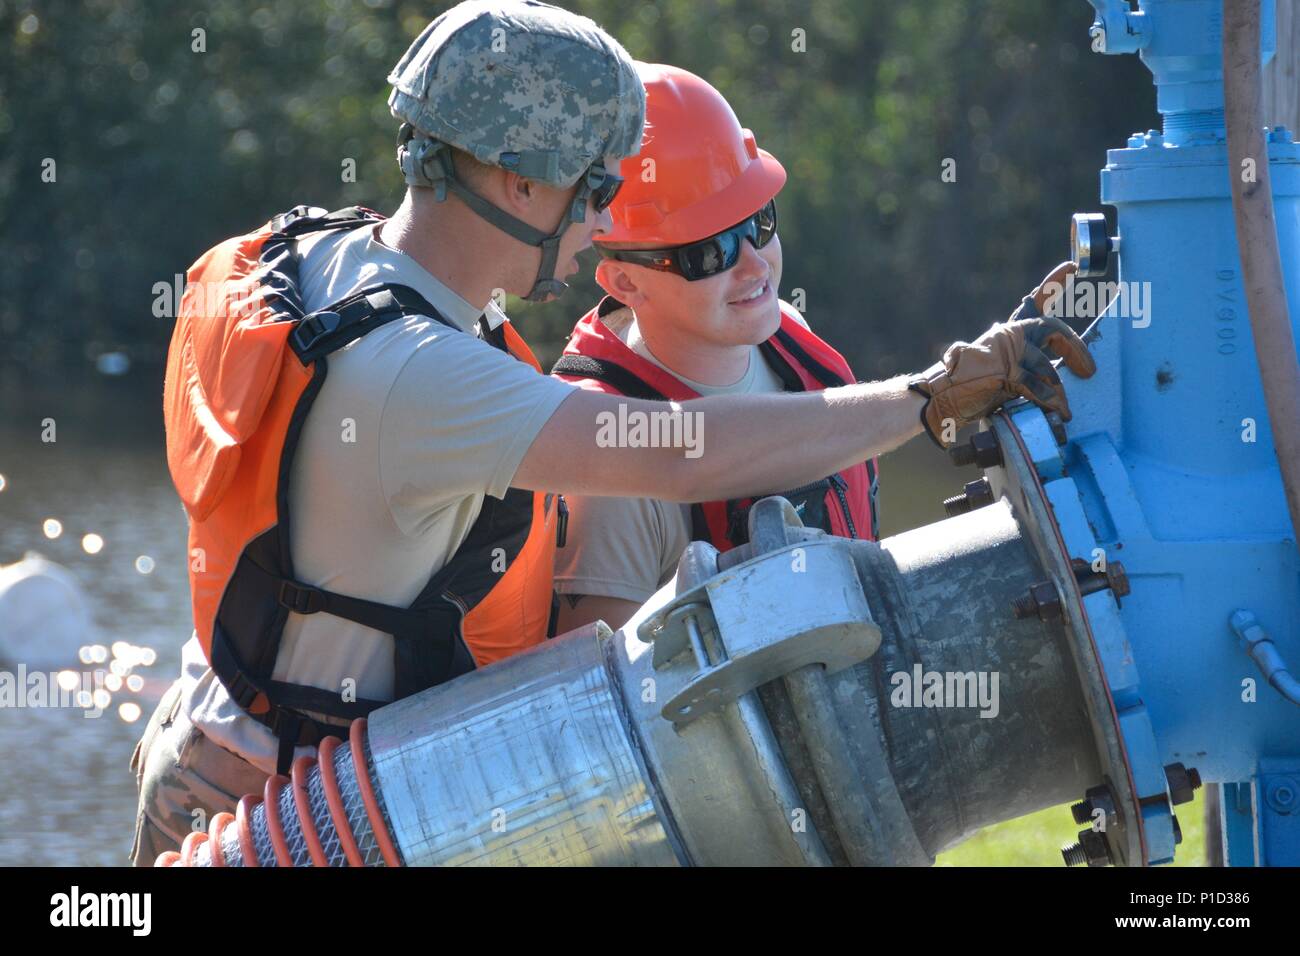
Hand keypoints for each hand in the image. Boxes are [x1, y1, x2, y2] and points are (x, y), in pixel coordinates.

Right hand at [908, 262, 1096, 447]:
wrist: (938, 398)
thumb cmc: (965, 388)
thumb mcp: (995, 370)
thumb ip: (1020, 367)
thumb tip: (1052, 380)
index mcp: (1005, 334)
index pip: (1034, 302)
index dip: (1054, 282)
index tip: (1073, 267)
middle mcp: (1007, 335)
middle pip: (1052, 330)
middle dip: (1075, 349)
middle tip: (1088, 370)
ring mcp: (1006, 352)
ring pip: (1047, 364)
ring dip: (1058, 389)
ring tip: (1064, 406)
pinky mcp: (1005, 371)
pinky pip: (1038, 386)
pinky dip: (1051, 402)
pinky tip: (1058, 413)